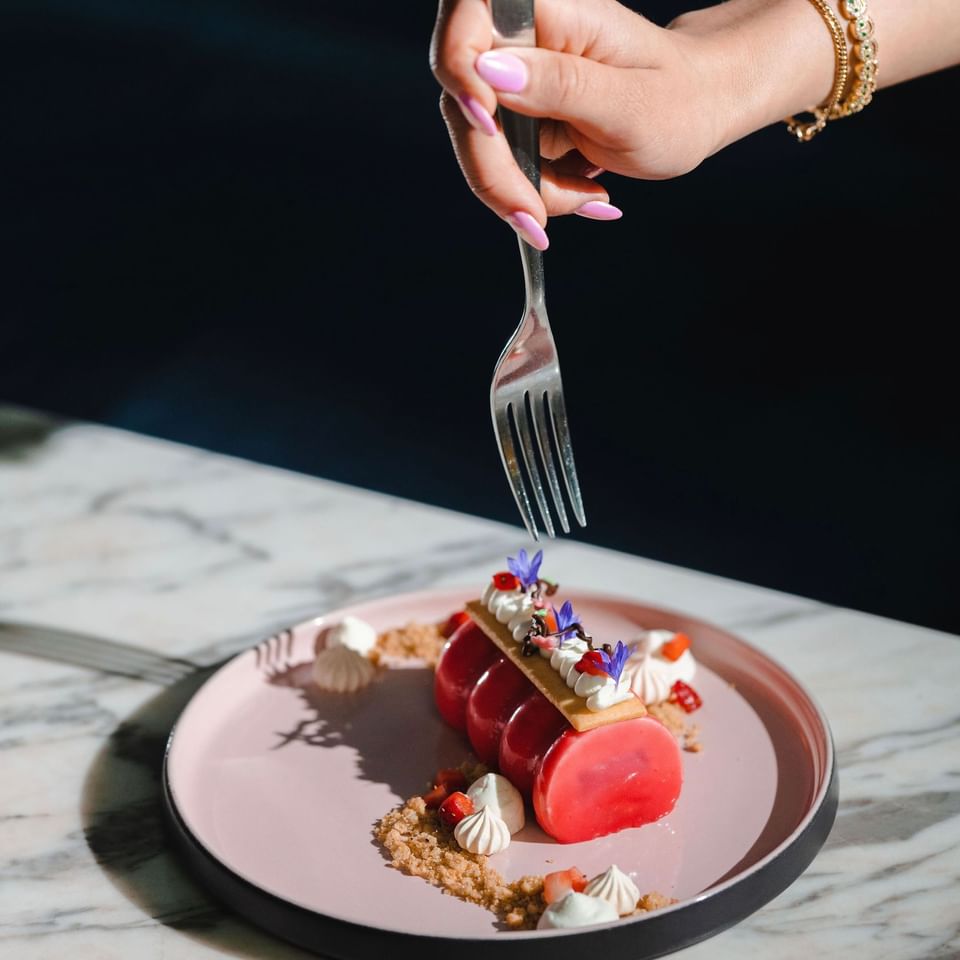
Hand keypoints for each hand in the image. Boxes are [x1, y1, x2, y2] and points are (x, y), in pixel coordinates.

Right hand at [430, 0, 725, 247]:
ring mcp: (516, 82)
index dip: (460, 68)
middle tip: (535, 219)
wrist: (697, 111)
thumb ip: (560, 84)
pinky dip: (539, 192)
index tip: (486, 122)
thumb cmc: (679, 98)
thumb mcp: (629, 103)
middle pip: (463, 103)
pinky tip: (585, 193)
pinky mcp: (519, 117)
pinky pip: (504, 164)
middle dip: (496, 170)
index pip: (469, 19)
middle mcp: (522, 40)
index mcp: (550, 11)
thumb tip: (488, 71)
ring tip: (588, 200)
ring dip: (524, 190)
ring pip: (479, 145)